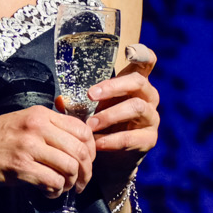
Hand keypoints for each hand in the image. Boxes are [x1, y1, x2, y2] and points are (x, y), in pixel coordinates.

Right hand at [0, 105, 96, 198]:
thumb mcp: (21, 121)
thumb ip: (47, 126)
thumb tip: (76, 142)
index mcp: (40, 114)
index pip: (82, 129)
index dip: (91, 150)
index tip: (87, 162)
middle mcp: (37, 127)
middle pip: (80, 150)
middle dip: (86, 171)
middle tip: (80, 182)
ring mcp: (28, 147)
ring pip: (70, 168)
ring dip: (71, 183)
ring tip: (61, 188)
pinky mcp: (20, 168)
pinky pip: (53, 182)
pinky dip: (55, 191)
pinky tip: (48, 192)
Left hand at [76, 43, 160, 161]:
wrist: (110, 162)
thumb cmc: (100, 127)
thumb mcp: (89, 111)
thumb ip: (77, 104)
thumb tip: (61, 100)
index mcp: (134, 84)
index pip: (146, 62)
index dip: (142, 54)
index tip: (128, 51)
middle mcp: (148, 97)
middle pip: (138, 82)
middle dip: (113, 87)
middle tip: (90, 95)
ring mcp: (151, 117)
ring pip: (136, 108)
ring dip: (110, 115)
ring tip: (89, 125)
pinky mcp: (149, 139)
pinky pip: (133, 137)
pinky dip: (112, 140)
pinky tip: (97, 143)